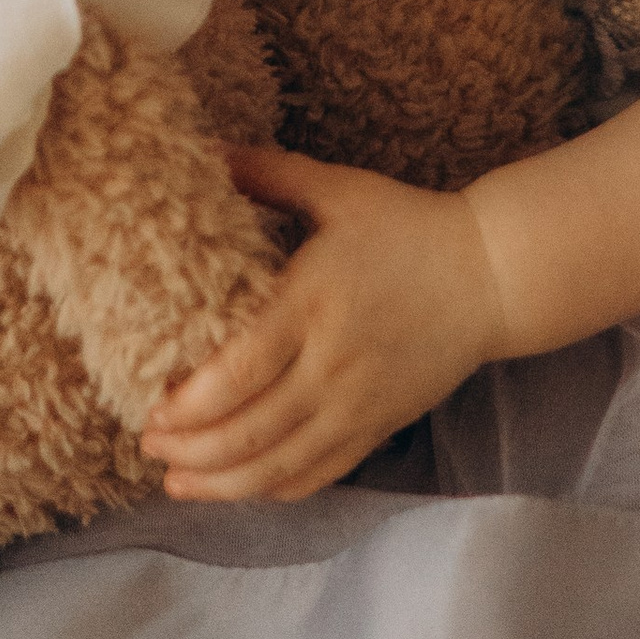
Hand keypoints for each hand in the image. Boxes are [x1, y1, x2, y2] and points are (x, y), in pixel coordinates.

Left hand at [140, 144, 505, 501]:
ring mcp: (357, 405)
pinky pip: (319, 474)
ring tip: (177, 481)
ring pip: (279, 465)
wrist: (491, 275)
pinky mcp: (378, 427)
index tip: (150, 407)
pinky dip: (274, 489)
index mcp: (313, 305)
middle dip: (190, 449)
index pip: (238, 372)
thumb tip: (207, 149)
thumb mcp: (339, 189)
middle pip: (249, 430)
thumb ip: (270, 174)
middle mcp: (331, 365)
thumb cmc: (408, 226)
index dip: (189, 404)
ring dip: (221, 483)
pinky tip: (241, 488)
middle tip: (148, 446)